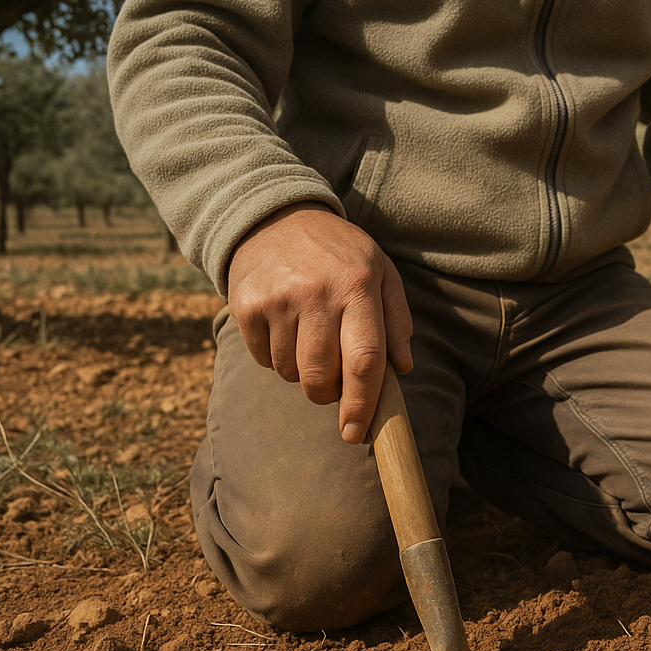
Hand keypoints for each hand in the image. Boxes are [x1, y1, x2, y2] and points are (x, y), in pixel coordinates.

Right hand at [226, 202, 413, 443]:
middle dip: (329, 395)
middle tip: (333, 382)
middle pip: (322, 377)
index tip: (355, 433)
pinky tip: (284, 326)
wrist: (275, 218)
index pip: (365, 361)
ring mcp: (278, 300)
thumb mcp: (381, 272)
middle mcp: (317, 294)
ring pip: (290, 373)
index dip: (362, 404)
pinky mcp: (246, 305)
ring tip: (309, 338)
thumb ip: (396, 320)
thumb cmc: (340, 254)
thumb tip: (403, 369)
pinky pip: (263, 359)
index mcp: (359, 287)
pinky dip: (275, 356)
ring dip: (301, 372)